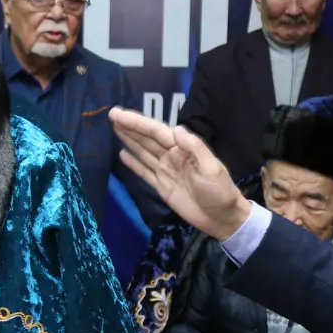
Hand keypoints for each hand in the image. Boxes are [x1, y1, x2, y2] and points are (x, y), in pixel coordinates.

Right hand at [109, 108, 251, 240]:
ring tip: (114, 128)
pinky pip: (144, 172)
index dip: (137, 122)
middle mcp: (171, 156)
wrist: (221, 218)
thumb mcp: (212, 168)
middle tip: (111, 114)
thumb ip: (195, 148)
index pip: (156, 131)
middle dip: (130, 126)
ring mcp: (165, 171)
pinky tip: (122, 154)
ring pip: (143, 152)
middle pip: (147, 138)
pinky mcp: (161, 186)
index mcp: (183, 149)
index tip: (119, 114)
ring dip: (129, 139)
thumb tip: (175, 129)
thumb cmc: (220, 192)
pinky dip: (133, 163)